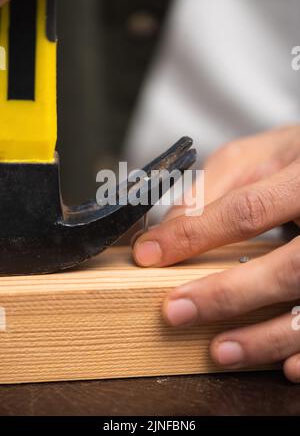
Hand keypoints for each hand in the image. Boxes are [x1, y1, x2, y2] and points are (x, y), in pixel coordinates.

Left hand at [133, 125, 299, 381]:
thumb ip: (213, 187)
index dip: (195, 235)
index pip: (248, 211)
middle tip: (176, 311)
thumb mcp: (257, 157)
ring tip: (220, 351)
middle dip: (228, 295)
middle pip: (288, 267)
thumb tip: (169, 229)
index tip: (149, 254)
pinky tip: (285, 367)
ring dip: (266, 336)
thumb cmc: (296, 161)